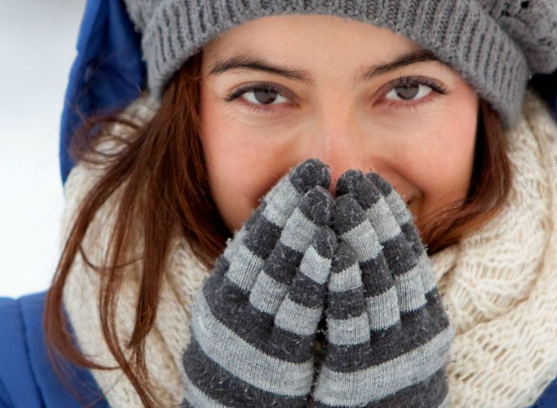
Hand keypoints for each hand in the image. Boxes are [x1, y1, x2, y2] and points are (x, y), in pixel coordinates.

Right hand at [182, 159, 335, 406]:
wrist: (233, 403)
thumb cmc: (248, 341)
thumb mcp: (242, 300)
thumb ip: (259, 264)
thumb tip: (288, 212)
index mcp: (224, 286)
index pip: (253, 234)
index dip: (280, 200)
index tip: (305, 172)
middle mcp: (232, 304)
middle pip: (265, 248)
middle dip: (292, 209)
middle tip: (316, 175)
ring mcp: (252, 330)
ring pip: (278, 275)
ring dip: (302, 236)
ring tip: (323, 202)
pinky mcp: (276, 357)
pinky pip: (298, 314)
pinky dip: (314, 279)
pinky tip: (332, 252)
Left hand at [311, 170, 451, 406]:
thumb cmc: (381, 371)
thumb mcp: (395, 327)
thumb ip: (389, 287)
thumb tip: (374, 230)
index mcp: (424, 315)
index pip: (411, 254)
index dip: (391, 216)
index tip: (372, 181)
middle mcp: (415, 331)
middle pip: (395, 264)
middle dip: (374, 219)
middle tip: (354, 181)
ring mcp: (390, 354)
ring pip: (378, 288)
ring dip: (360, 242)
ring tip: (343, 203)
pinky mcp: (360, 375)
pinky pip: (352, 325)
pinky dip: (344, 287)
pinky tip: (332, 254)